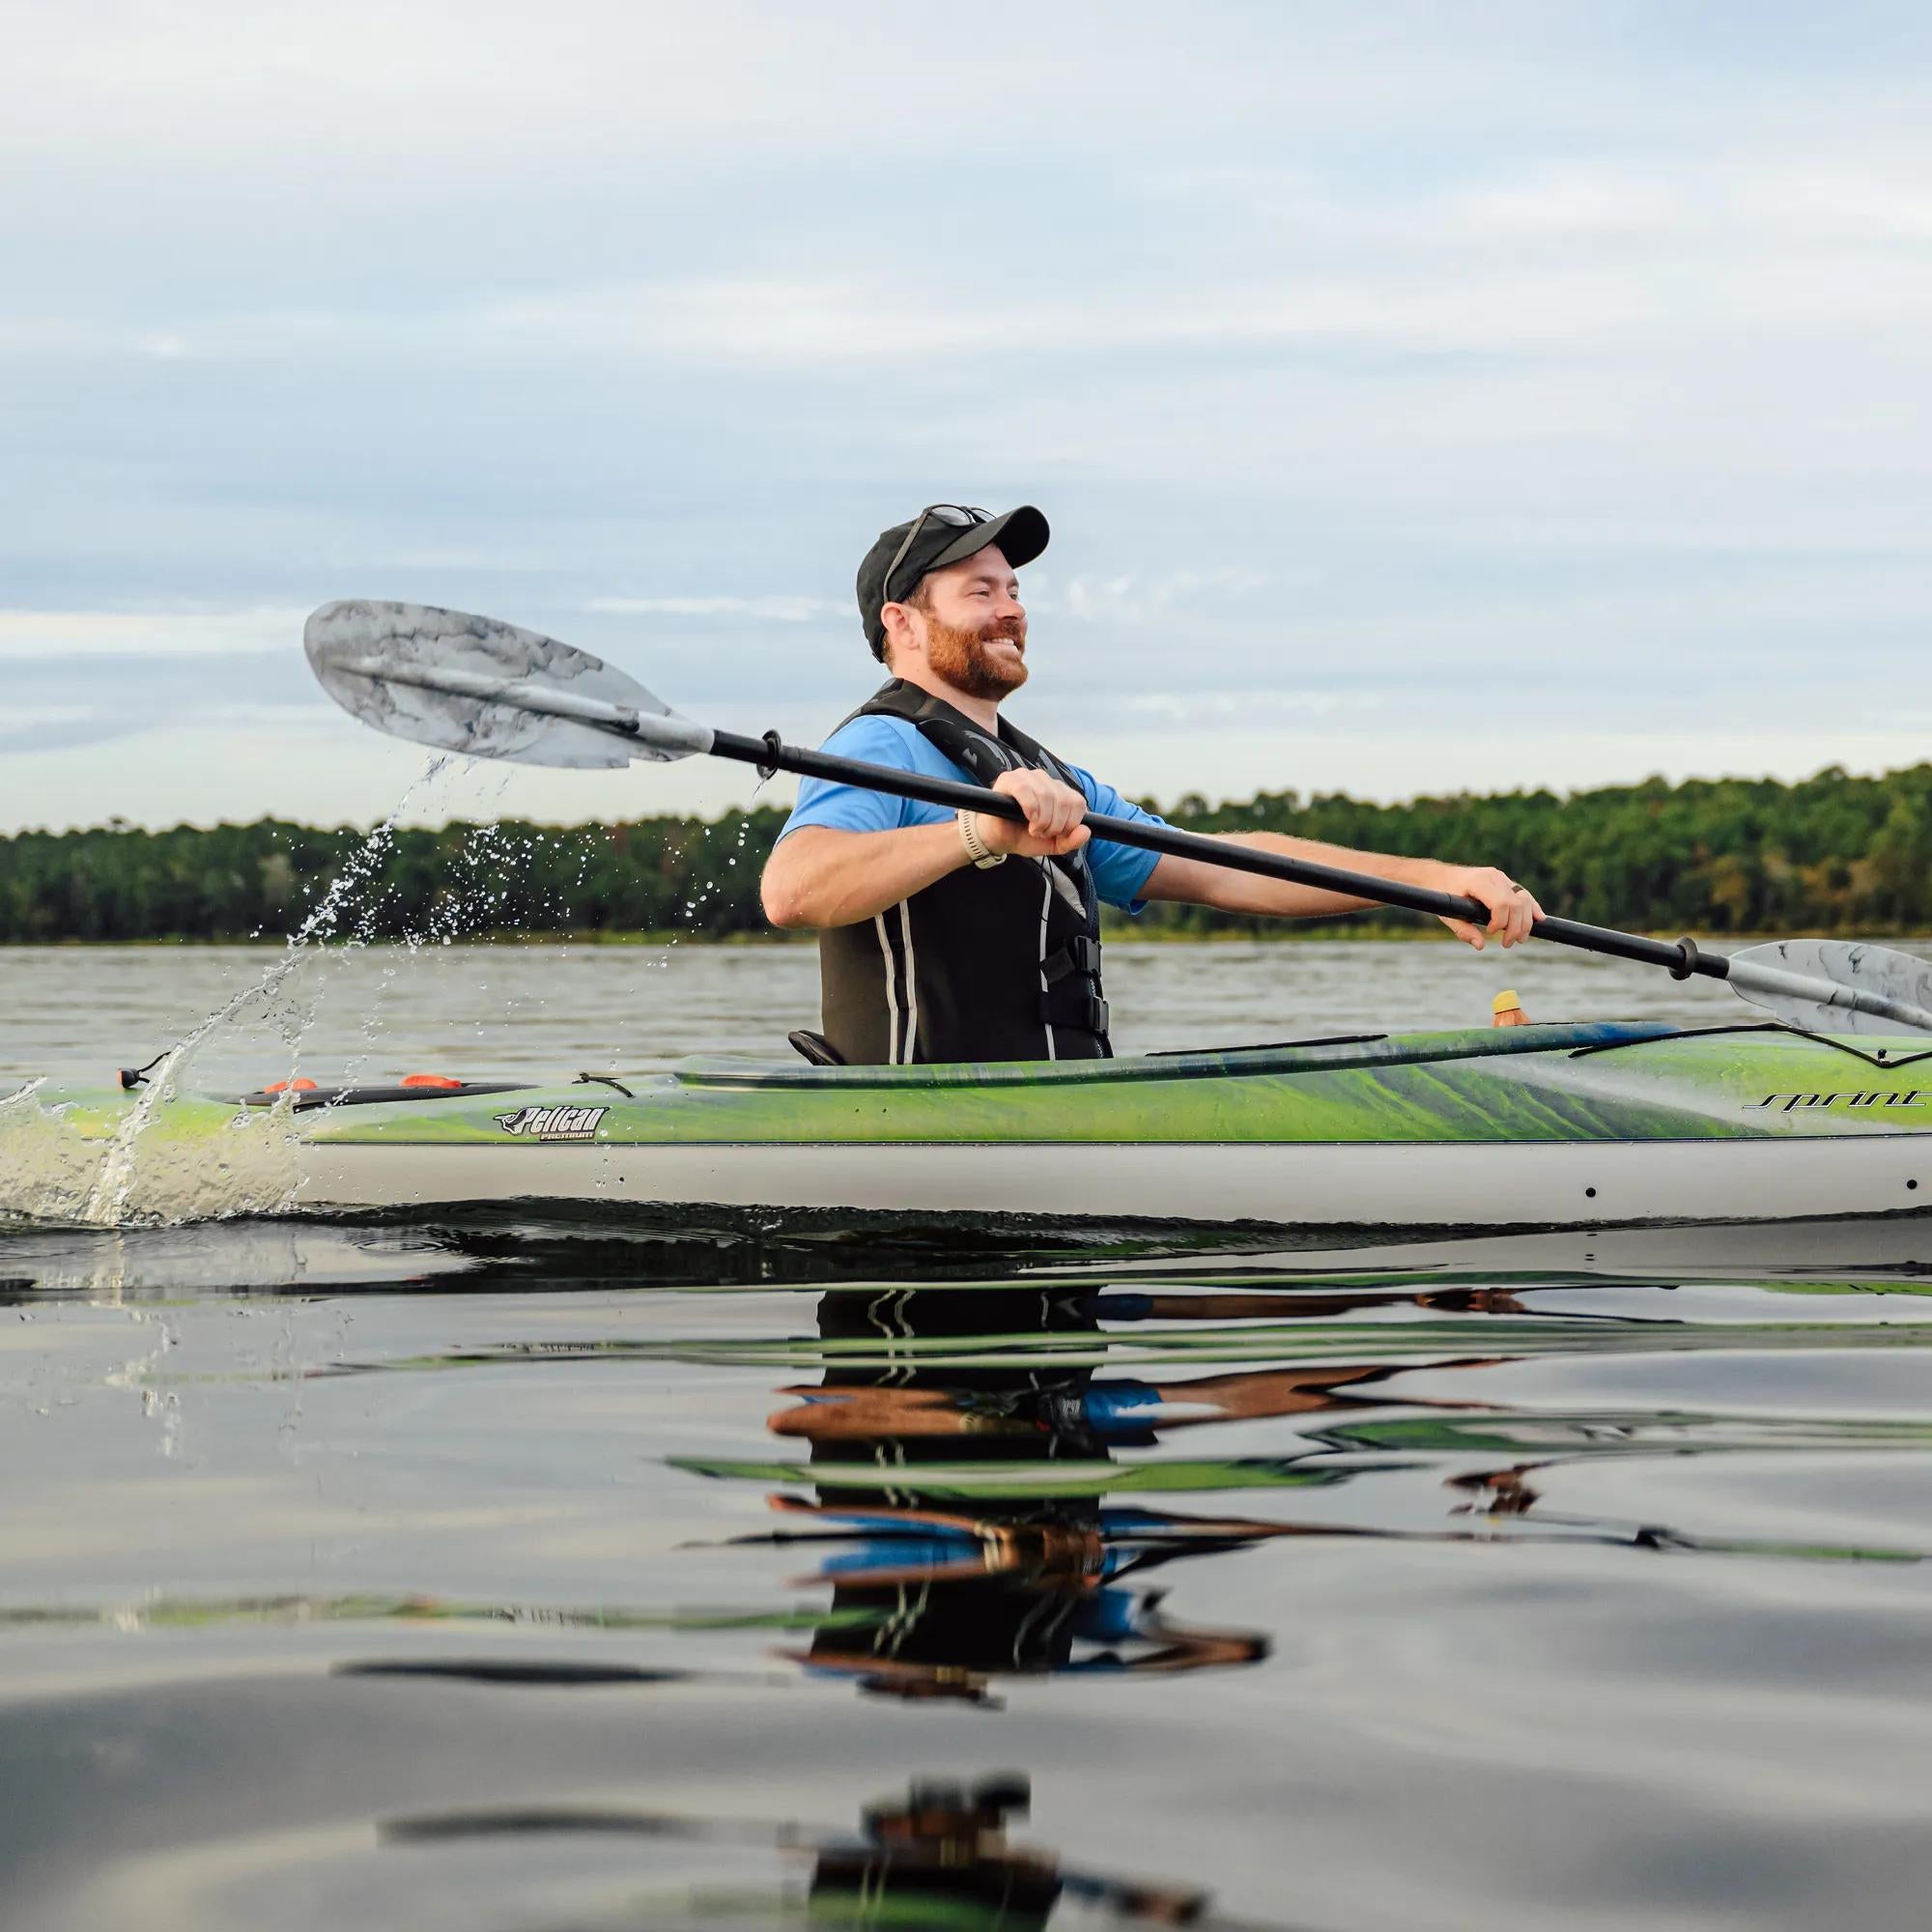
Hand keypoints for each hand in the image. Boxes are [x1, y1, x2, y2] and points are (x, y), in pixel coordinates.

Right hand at [976, 769, 1090, 858]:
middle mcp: (1045, 780)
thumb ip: (1072, 841)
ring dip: (1042, 819)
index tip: (1057, 834)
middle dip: (1055, 824)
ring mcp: (1027, 776)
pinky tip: (1027, 819)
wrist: (997, 840)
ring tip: (1033, 828)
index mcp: (1059, 791)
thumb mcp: (1053, 844)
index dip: (1070, 823)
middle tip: (1042, 833)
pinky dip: (1031, 808)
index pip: (1078, 802)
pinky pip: (1026, 790)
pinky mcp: (1009, 779)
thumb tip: (1085, 831)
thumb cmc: (1023, 836)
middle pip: (1063, 800)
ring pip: (1047, 794)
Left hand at [1433, 865, 1542, 948]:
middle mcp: (1494, 877)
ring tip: (1519, 939)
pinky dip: (1532, 907)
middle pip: (1516, 903)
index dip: (1500, 922)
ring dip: (1525, 921)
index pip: (1501, 903)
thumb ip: (1463, 931)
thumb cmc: (1443, 895)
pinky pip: (1523, 894)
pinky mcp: (1505, 881)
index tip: (1490, 932)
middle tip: (1506, 944)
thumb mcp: (1448, 914)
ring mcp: (1501, 878)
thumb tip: (1481, 946)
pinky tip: (1538, 919)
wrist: (1440, 876)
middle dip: (1515, 927)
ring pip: (1524, 899)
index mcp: (1479, 882)